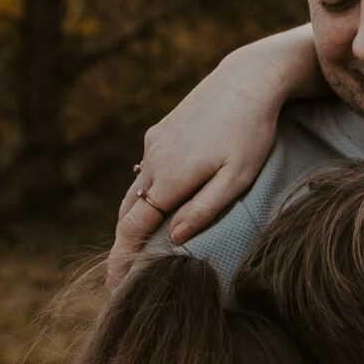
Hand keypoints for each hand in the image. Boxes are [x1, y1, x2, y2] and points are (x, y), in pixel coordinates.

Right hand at [108, 31, 308, 284]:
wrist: (246, 80)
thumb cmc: (250, 133)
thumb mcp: (236, 179)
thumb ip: (204, 210)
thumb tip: (173, 238)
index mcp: (169, 178)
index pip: (133, 228)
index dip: (121, 258)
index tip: (114, 284)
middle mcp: (153, 161)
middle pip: (126, 212)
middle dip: (121, 245)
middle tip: (121, 276)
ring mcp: (154, 145)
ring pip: (135, 191)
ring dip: (131, 220)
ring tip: (134, 248)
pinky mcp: (160, 132)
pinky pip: (145, 172)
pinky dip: (144, 195)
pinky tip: (153, 209)